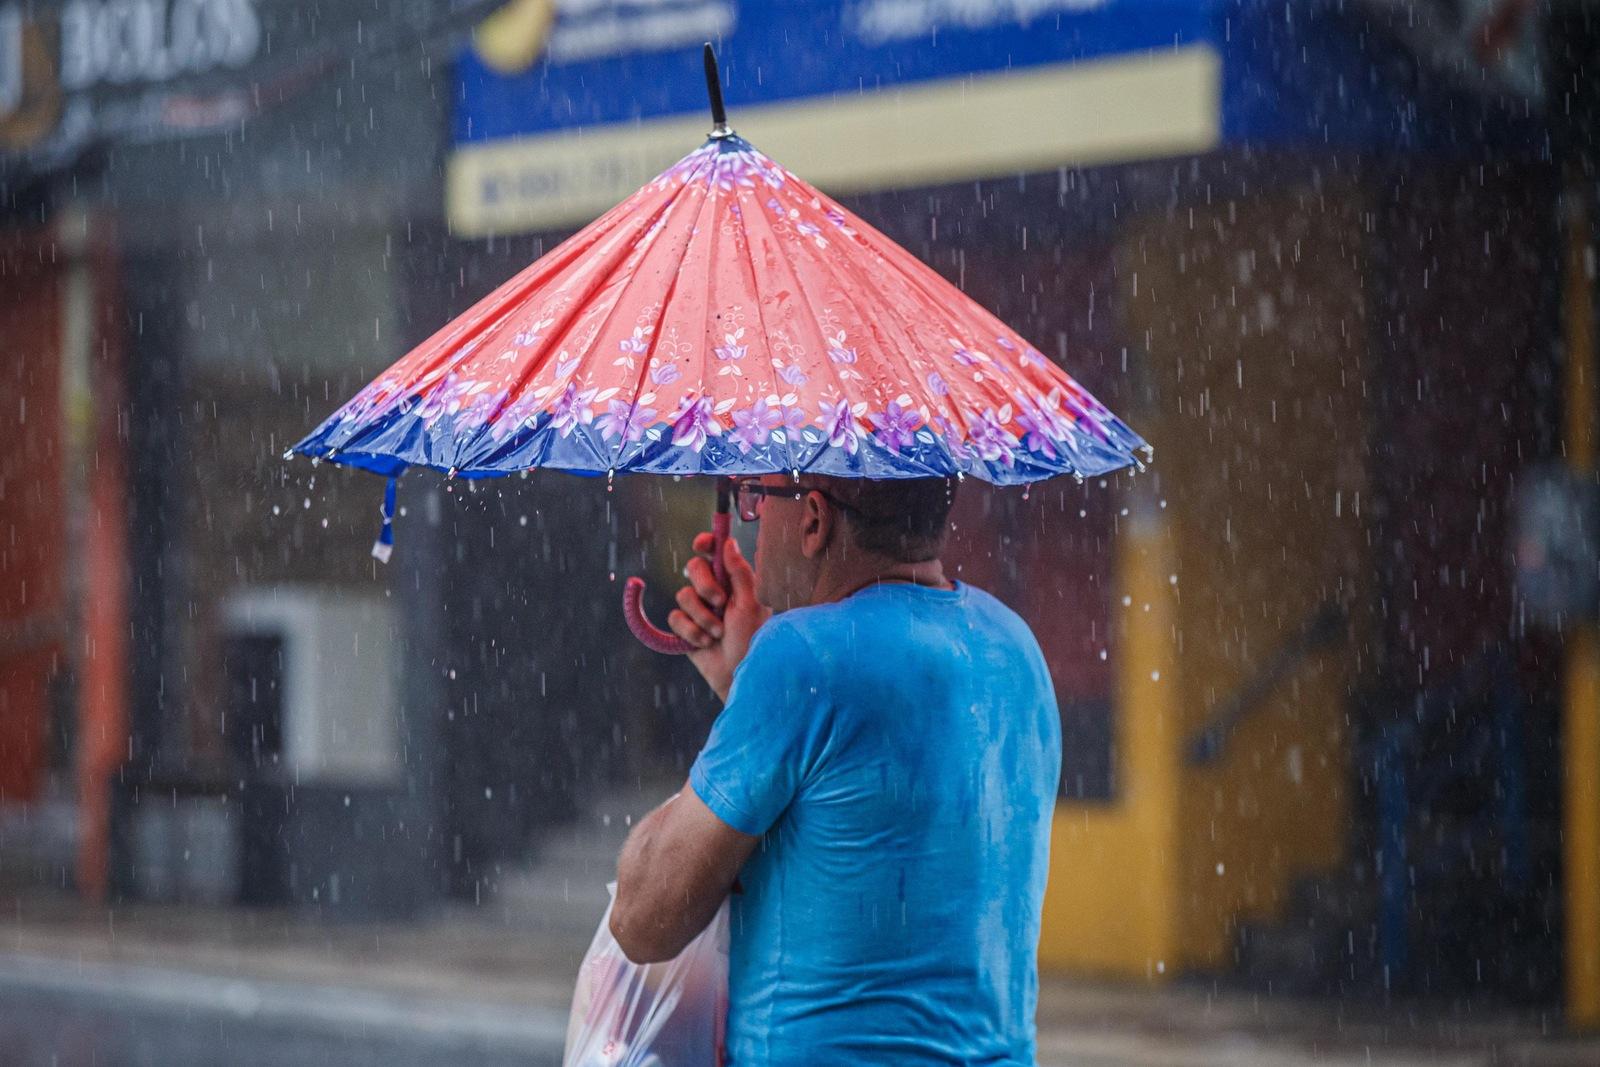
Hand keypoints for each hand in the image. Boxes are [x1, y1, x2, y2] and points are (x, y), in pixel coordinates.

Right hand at [668, 533, 770, 701]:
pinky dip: (691, 632)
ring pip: (683, 595)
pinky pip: (675, 618)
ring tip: (719, 633)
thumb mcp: (751, 603)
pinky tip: (705, 643)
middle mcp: (715, 591)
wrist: (739, 673)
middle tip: (721, 603)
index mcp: (733, 581)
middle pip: (693, 568)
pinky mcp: (685, 628)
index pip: (715, 552)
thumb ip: (740, 571)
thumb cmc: (753, 638)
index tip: (701, 544)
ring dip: (702, 617)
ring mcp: (699, 609)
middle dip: (705, 586)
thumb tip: (728, 542)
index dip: (705, 543)